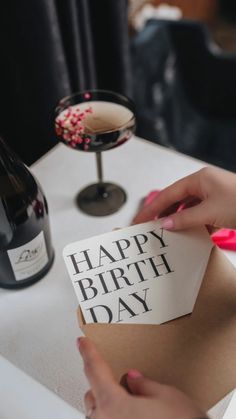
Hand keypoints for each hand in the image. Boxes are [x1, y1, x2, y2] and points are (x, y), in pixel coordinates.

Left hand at [77, 336, 206, 418]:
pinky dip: (114, 417)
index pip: (95, 370)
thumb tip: (134, 380)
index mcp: (113, 404)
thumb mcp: (168, 397)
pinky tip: (132, 417)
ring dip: (108, 405)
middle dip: (103, 384)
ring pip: (98, 414)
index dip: (88, 352)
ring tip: (131, 404)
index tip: (82, 343)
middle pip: (93, 394)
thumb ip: (145, 385)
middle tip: (122, 381)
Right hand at [133, 167, 235, 230]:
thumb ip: (185, 218)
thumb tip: (164, 225)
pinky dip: (193, 224)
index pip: (168, 194)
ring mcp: (213, 195)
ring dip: (178, 220)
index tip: (138, 220)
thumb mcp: (210, 212)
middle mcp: (204, 184)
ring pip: (189, 208)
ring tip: (166, 234)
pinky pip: (201, 215)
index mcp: (199, 179)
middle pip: (176, 199)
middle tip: (148, 228)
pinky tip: (188, 235)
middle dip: (163, 214)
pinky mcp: (221, 206)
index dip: (151, 208)